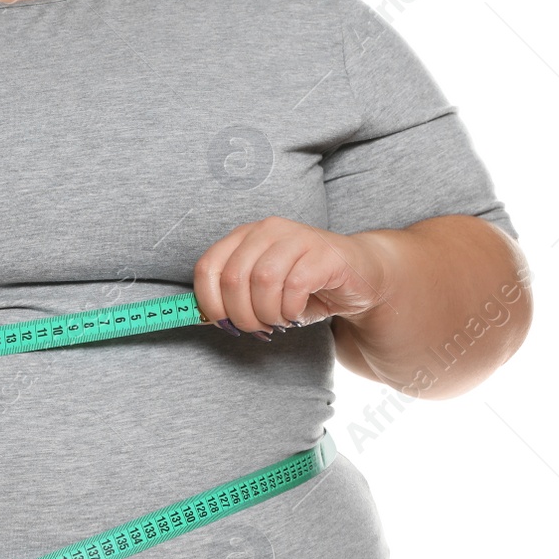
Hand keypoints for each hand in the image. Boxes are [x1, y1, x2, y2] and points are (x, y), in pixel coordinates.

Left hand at [192, 215, 389, 334]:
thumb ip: (231, 299)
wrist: (359, 276)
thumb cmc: (305, 286)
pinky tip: (298, 313)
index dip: (209, 303)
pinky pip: (294, 286)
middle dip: (241, 315)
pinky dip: (291, 310)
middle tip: (259, 328)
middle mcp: (267, 230)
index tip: (225, 324)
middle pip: (232, 278)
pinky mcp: (324, 253)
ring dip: (267, 313)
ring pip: (262, 280)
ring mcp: (297, 237)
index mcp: (244, 236)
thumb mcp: (260, 292)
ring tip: (280, 320)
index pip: (207, 267)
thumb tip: (199, 318)